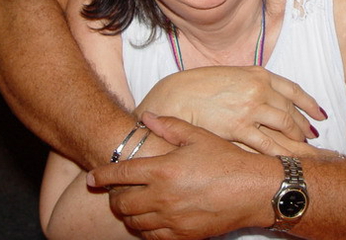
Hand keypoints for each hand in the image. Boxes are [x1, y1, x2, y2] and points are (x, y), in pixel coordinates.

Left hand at [88, 113, 277, 239]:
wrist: (253, 190)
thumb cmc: (227, 160)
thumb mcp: (198, 136)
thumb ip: (169, 127)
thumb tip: (146, 117)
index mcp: (163, 170)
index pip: (120, 175)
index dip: (101, 176)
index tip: (92, 177)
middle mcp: (162, 197)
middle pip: (122, 202)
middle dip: (114, 196)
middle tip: (117, 190)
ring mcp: (172, 219)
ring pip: (134, 222)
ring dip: (128, 213)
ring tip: (133, 203)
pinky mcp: (183, 235)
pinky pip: (151, 236)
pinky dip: (144, 228)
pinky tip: (150, 218)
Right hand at [135, 66, 324, 153]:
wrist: (176, 97)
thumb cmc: (198, 86)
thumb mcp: (231, 75)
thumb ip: (251, 82)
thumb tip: (267, 93)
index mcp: (258, 74)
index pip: (293, 89)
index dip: (308, 103)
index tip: (319, 114)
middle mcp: (260, 89)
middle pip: (292, 110)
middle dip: (304, 125)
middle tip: (313, 136)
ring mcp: (252, 108)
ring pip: (285, 127)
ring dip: (297, 139)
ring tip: (304, 149)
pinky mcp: (240, 128)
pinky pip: (268, 144)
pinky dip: (280, 152)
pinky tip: (286, 159)